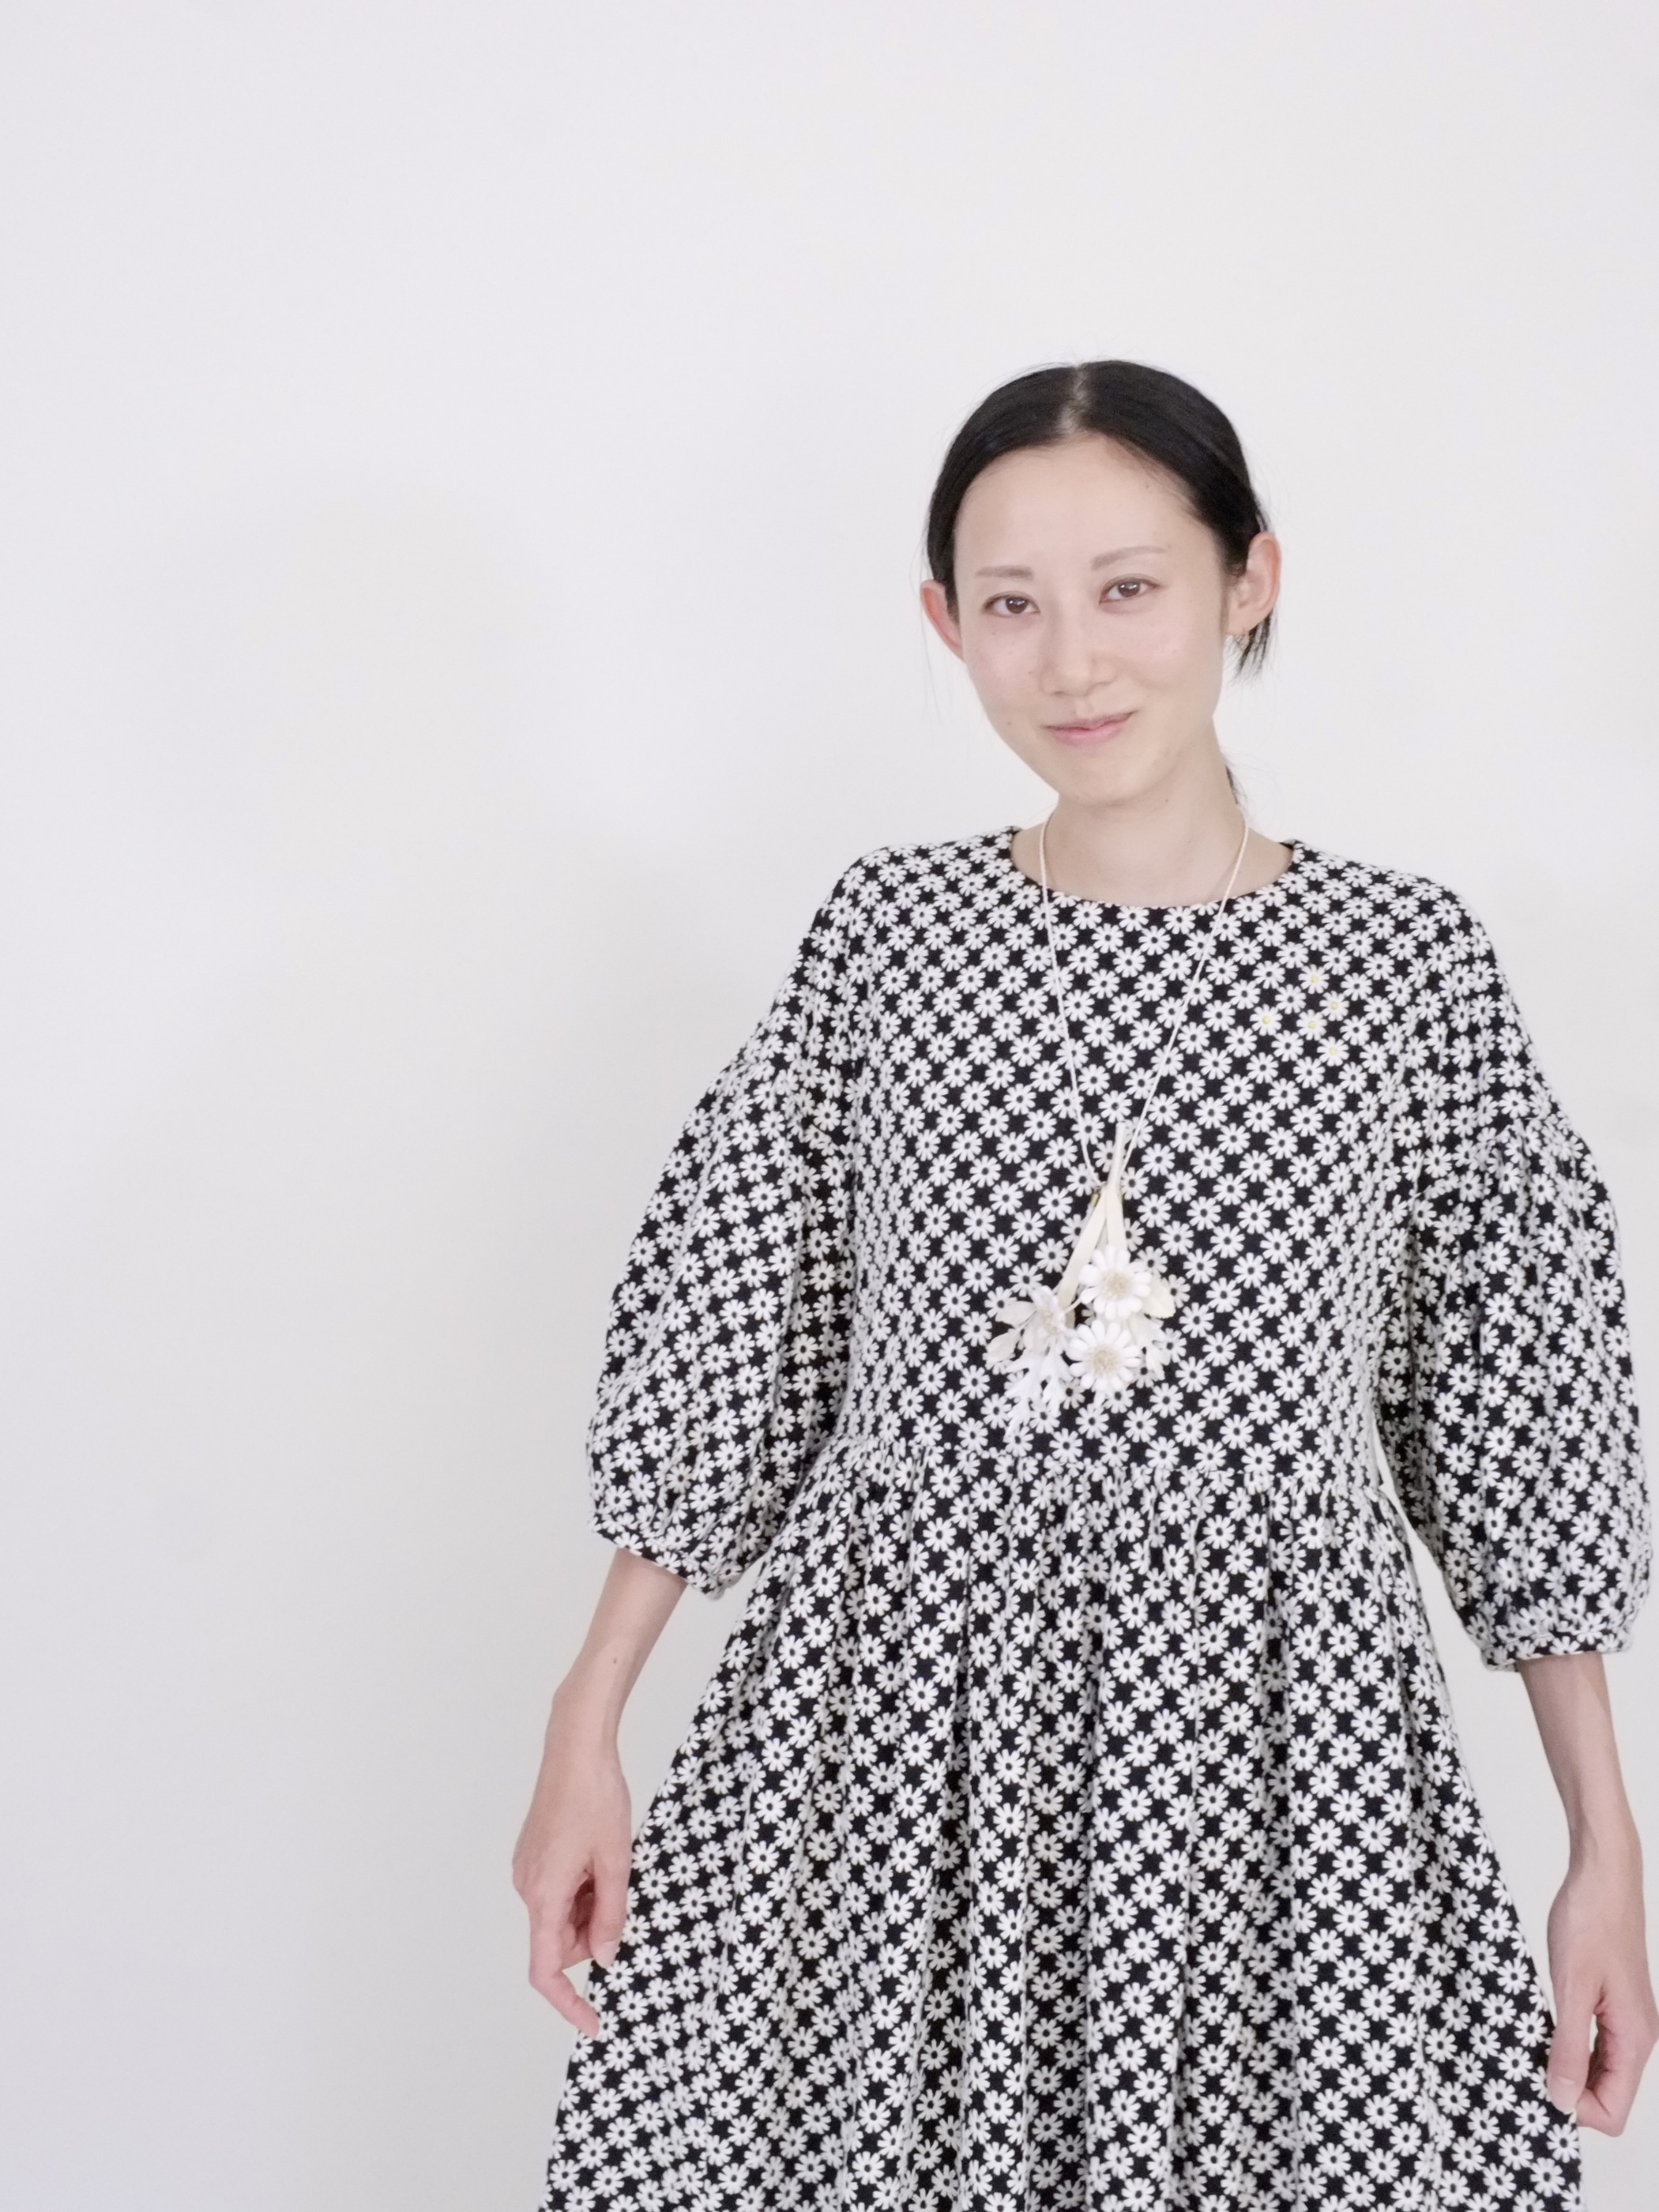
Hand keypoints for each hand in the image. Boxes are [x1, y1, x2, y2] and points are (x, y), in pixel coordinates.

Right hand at [512, 1700, 632, 2036]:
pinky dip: (582, 1890)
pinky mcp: (534, 1855)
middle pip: (559, 1941)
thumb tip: (604, 1959)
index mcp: (543, 1895)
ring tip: (615, 1866)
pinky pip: (559, 1891)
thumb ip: (610, 1916)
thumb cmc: (596, 1797)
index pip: (545, 1971)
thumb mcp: (616, 1861)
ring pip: (562, 1915)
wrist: (575, 1746)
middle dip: (593, 1936)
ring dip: (590, 1909)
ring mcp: (528, 1870)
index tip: (595, 2023)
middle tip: (626, 1901)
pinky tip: (601, 1857)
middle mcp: (527, 1887)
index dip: (569, 2004)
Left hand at [1544, 1840, 1658, 2133]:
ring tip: (1530, 2047)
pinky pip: (1594, 2044)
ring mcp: (1625, 2020)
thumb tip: (1562, 2101)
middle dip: (1569, 2092)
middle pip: (1607, 2096)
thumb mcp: (1571, 1988)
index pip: (1612, 2112)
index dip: (1575, 2110)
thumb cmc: (1590, 1921)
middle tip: (1526, 2065)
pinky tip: (1542, 2028)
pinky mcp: (1611, 2003)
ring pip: (1599, 2071)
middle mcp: (1636, 2037)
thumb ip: (1569, 2048)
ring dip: (1567, 2068)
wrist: (1603, 1875)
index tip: (1538, 2083)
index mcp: (1634, 2040)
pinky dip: (1570, 2046)